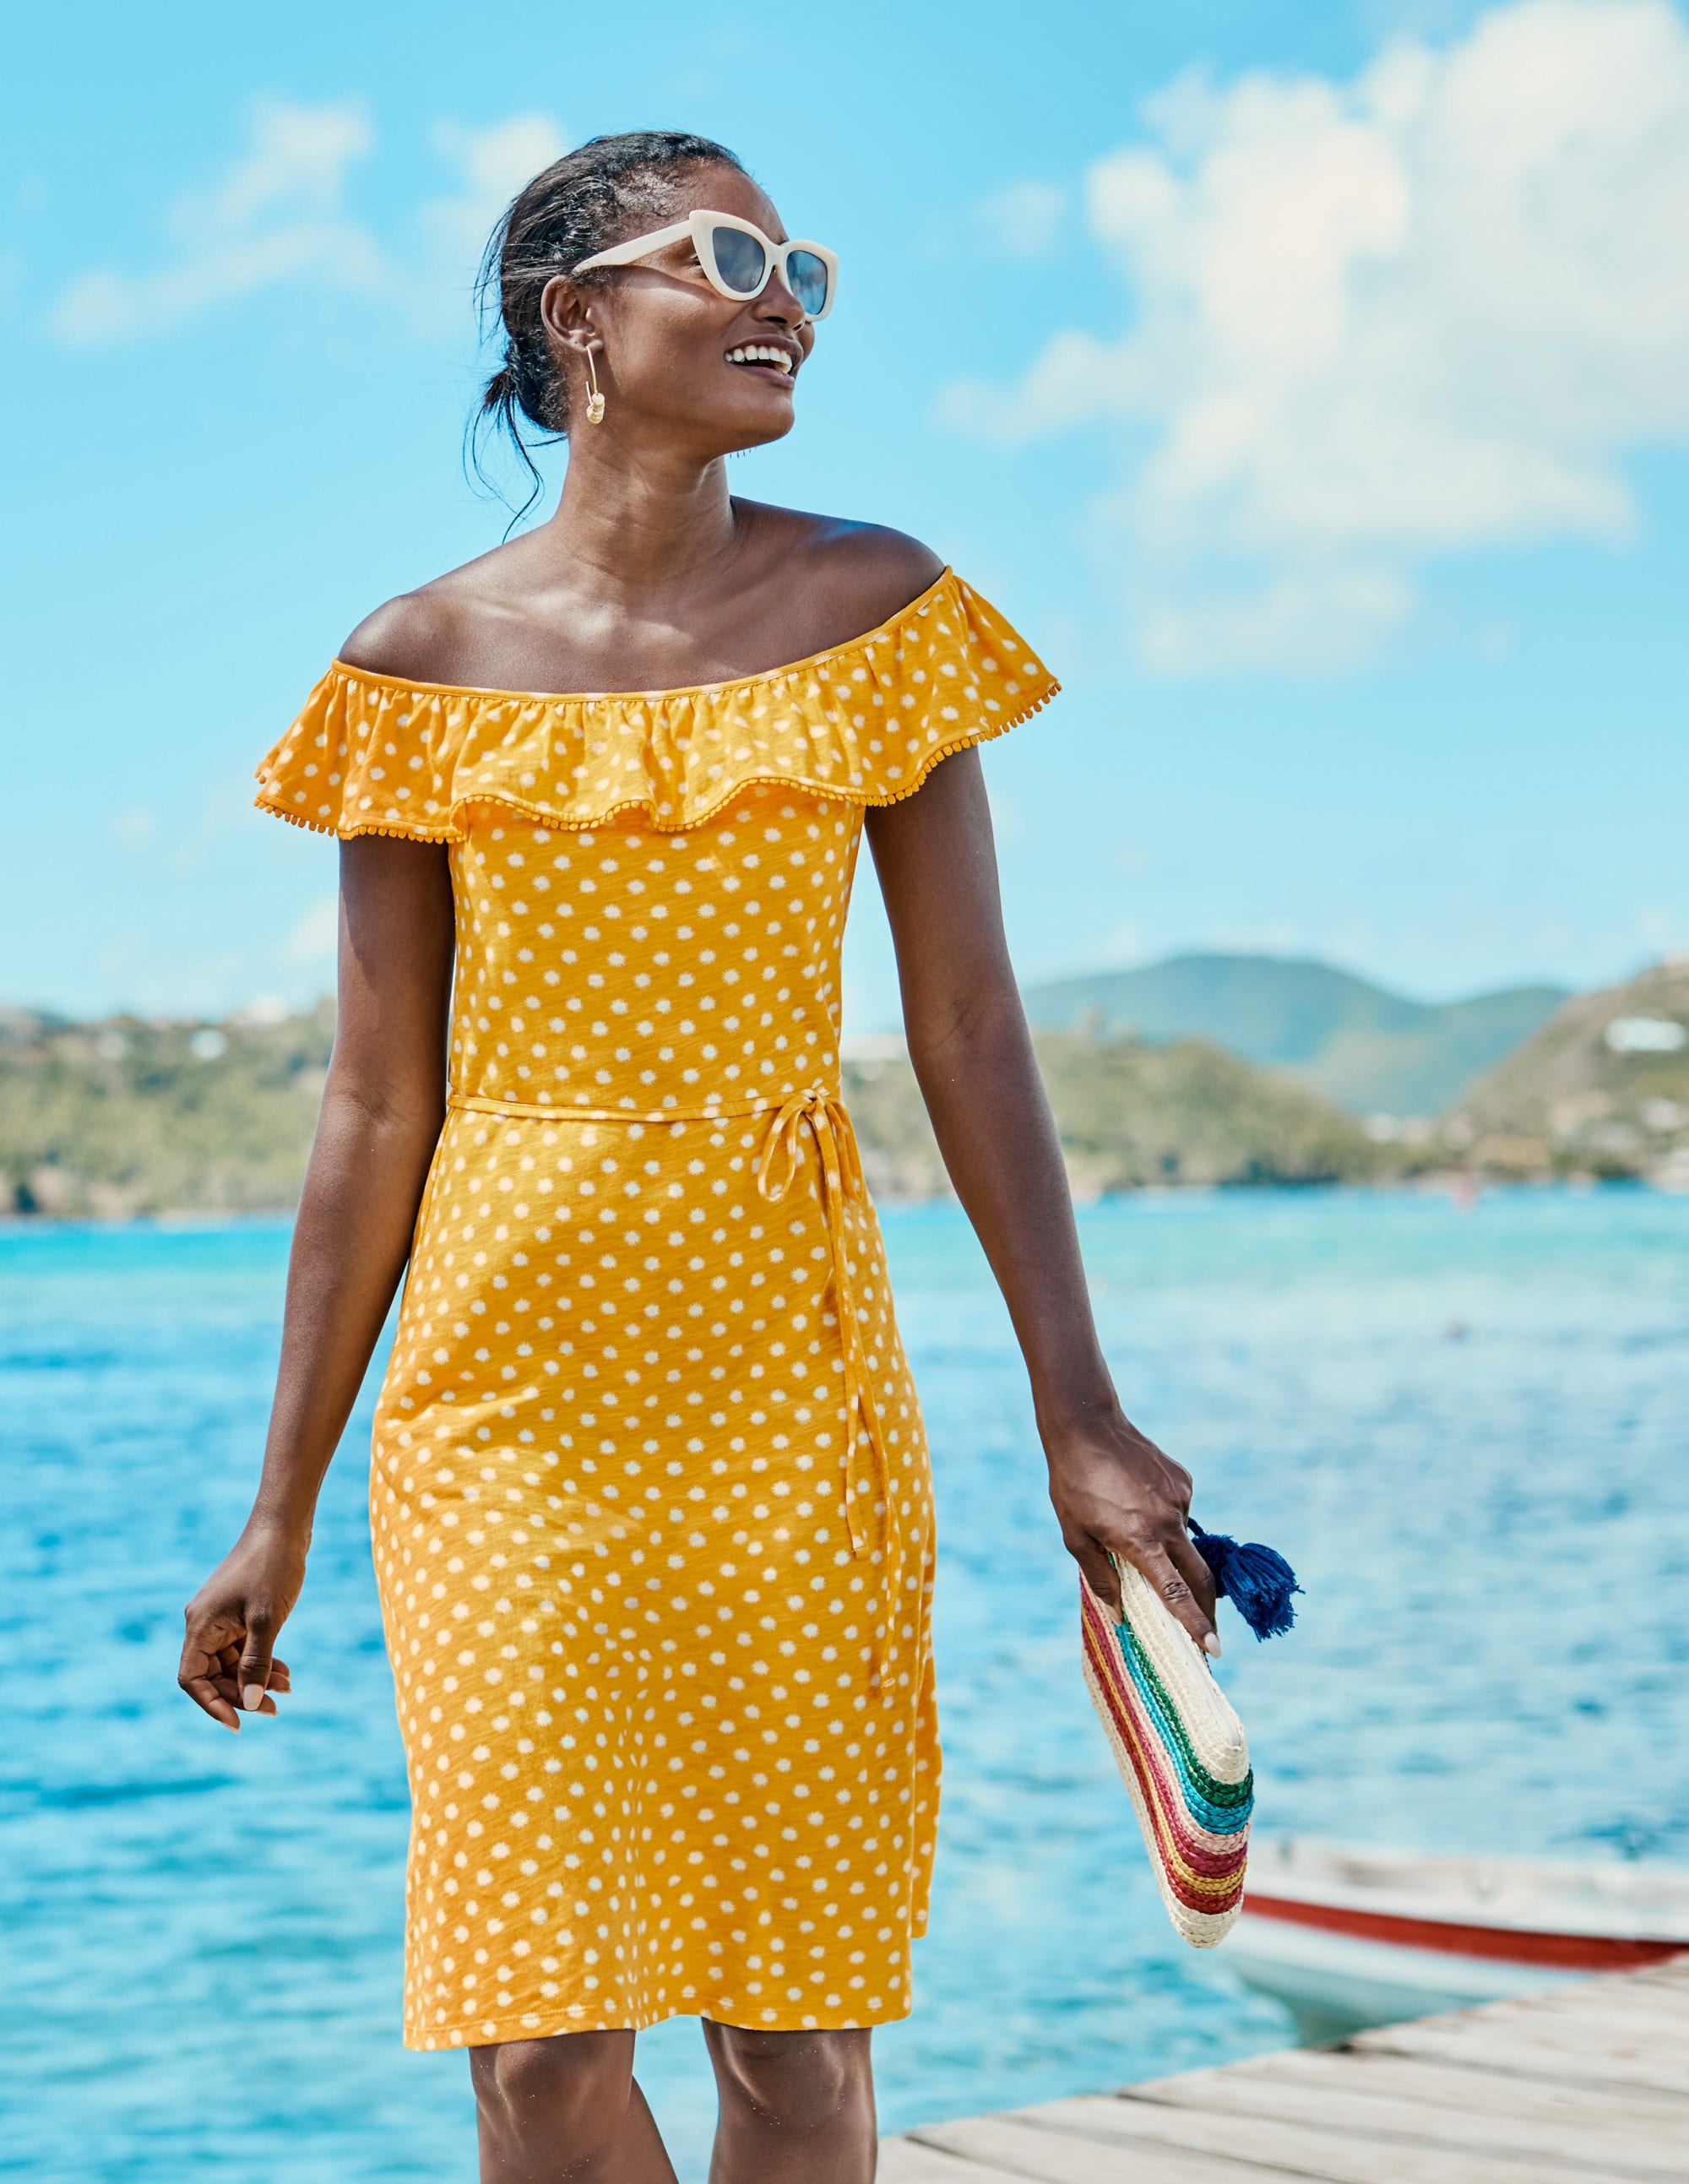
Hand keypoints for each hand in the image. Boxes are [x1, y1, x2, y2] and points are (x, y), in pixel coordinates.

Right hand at [179, 1527, 305, 1731]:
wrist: (284, 1526)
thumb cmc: (273, 1567)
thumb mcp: (267, 1619)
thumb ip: (256, 1662)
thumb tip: (250, 1702)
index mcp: (200, 1626)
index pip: (192, 1679)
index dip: (211, 1704)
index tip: (238, 1724)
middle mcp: (204, 1624)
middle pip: (213, 1675)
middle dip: (242, 1693)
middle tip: (274, 1708)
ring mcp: (222, 1618)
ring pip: (232, 1663)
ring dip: (256, 1679)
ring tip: (287, 1689)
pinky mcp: (239, 1612)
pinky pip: (244, 1647)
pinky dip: (262, 1661)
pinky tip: (285, 1674)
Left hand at [1041, 1403, 1218, 1653]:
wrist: (1087, 1426)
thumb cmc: (1073, 1484)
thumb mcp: (1075, 1536)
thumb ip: (1099, 1577)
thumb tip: (1118, 1615)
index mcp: (1140, 1541)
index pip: (1175, 1593)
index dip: (1197, 1625)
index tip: (1214, 1649)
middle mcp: (1167, 1522)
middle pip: (1199, 1576)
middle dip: (1207, 1607)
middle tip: (1208, 1631)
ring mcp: (1179, 1499)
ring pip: (1184, 1540)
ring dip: (1170, 1549)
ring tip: (1130, 1523)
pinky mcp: (1183, 1480)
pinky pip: (1178, 1511)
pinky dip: (1164, 1518)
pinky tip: (1138, 1500)